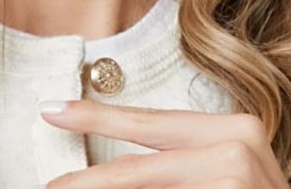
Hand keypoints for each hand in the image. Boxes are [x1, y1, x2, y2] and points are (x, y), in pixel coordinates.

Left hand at [39, 99, 289, 187]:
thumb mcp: (222, 174)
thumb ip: (176, 165)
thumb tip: (111, 172)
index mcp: (234, 128)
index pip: (150, 123)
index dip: (96, 117)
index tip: (50, 109)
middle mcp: (239, 147)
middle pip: (140, 170)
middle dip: (89, 183)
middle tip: (50, 188)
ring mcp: (238, 181)